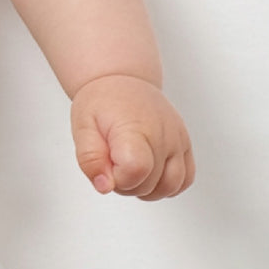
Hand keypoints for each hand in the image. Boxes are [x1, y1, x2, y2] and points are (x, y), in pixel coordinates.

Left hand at [71, 75, 194, 199]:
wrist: (120, 79)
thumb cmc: (102, 101)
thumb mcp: (82, 126)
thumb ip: (90, 159)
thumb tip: (104, 186)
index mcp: (134, 127)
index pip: (136, 170)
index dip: (117, 179)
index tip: (106, 165)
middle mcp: (163, 134)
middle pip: (150, 184)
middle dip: (125, 184)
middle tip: (111, 162)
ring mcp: (177, 140)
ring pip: (170, 187)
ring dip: (146, 188)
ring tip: (128, 168)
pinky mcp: (185, 144)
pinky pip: (186, 180)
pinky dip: (167, 185)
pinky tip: (148, 173)